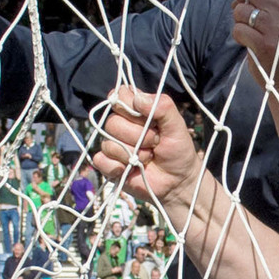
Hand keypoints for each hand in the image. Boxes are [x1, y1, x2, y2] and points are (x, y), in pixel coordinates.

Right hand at [91, 87, 203, 212]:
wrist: (178, 181)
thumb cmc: (178, 150)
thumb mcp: (177, 126)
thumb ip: (163, 107)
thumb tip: (138, 99)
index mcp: (135, 109)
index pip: (119, 96)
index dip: (131, 108)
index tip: (150, 119)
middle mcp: (121, 125)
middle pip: (113, 122)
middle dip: (139, 136)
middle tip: (155, 143)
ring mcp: (113, 145)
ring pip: (109, 143)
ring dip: (133, 153)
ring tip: (147, 157)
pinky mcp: (108, 165)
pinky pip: (101, 160)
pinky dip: (117, 166)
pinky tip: (131, 169)